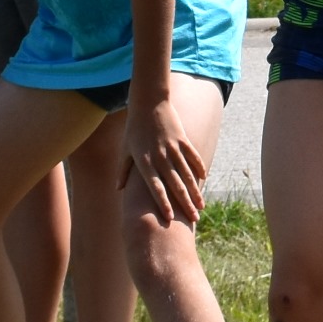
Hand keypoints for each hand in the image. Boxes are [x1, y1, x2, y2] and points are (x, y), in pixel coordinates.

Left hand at [128, 95, 207, 225]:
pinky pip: (193, 156)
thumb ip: (123, 171)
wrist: (148, 102)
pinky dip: (199, 168)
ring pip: (187, 174)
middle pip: (175, 185)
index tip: (169, 218)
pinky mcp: (182, 139)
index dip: (163, 204)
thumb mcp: (125, 149)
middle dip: (185, 204)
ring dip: (195, 191)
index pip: (155, 188)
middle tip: (194, 220)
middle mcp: (160, 158)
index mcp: (145, 163)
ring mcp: (173, 148)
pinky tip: (204, 179)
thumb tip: (118, 189)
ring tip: (202, 206)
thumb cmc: (134, 127)